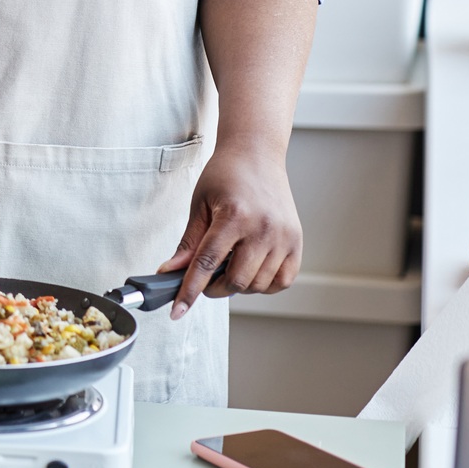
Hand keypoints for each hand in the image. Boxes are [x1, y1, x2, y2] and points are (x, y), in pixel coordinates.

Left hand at [157, 140, 301, 317]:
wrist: (257, 155)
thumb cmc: (225, 176)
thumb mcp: (199, 205)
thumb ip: (189, 243)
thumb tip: (171, 272)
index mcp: (235, 217)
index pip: (207, 264)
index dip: (189, 291)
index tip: (177, 312)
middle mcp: (264, 229)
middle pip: (236, 281)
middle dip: (214, 288)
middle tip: (204, 279)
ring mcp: (285, 238)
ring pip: (258, 285)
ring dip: (238, 285)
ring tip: (228, 266)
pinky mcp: (297, 243)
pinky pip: (282, 281)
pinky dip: (264, 284)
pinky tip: (250, 270)